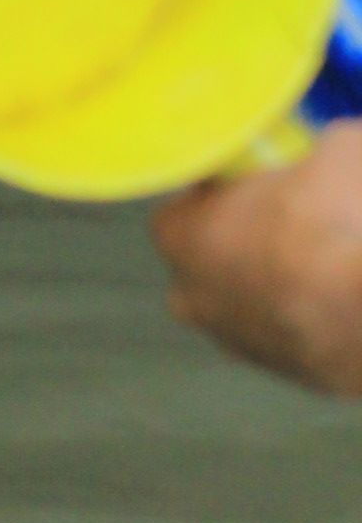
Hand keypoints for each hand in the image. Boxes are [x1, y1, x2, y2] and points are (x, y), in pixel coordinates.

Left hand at [153, 125, 361, 394]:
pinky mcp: (287, 374)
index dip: (225, 187)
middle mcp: (192, 297)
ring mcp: (237, 343)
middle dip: (246, 238)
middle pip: (212, 255)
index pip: (186, 200)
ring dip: (279, 281)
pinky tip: (344, 297)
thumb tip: (330, 150)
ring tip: (328, 259)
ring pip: (251, 299)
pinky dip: (311, 316)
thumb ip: (316, 148)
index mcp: (178, 234)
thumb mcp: (338, 150)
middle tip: (296, 217)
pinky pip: (291, 331)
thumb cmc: (334, 223)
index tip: (261, 177)